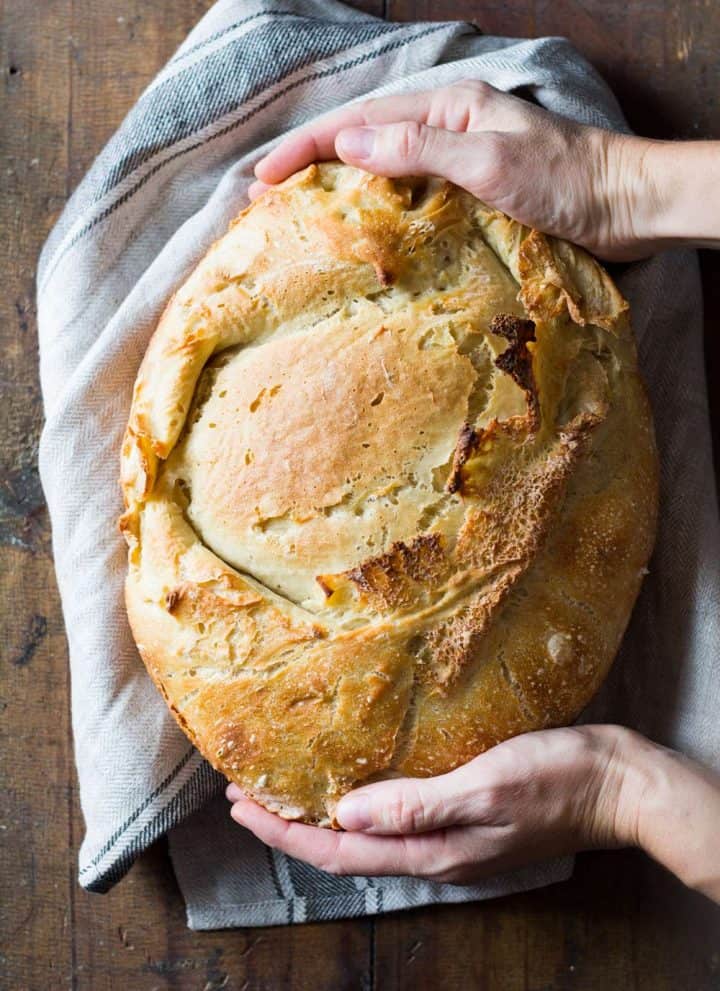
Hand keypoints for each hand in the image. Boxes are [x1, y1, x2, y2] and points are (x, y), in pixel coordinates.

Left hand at [228, 724, 719, 900]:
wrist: (614, 782)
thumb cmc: (554, 780)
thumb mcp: (483, 788)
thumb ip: (415, 805)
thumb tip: (346, 814)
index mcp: (432, 852)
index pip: (339, 851)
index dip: (285, 832)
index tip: (241, 806)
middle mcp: (434, 850)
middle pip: (345, 847)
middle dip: (291, 824)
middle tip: (246, 795)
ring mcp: (450, 834)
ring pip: (367, 832)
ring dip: (322, 812)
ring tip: (286, 788)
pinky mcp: (463, 810)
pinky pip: (396, 813)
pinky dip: (361, 800)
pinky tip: (355, 777)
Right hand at [250, 80, 719, 259]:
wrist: (625, 205)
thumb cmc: (566, 181)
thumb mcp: (490, 161)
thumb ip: (420, 151)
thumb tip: (349, 147)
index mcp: (448, 108)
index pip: (360, 124)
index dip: (307, 148)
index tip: (263, 176)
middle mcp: (449, 128)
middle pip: (364, 141)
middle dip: (312, 164)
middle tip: (266, 197)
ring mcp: (461, 160)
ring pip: (385, 168)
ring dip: (340, 186)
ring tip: (301, 213)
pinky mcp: (474, 192)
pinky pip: (412, 195)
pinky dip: (379, 207)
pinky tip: (364, 228)